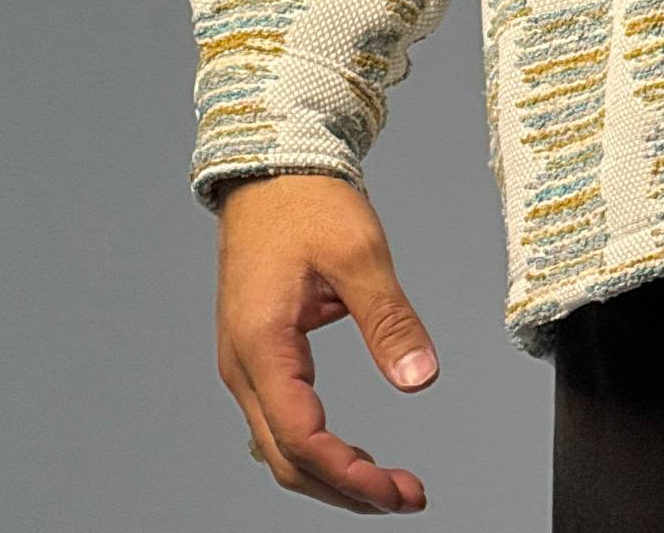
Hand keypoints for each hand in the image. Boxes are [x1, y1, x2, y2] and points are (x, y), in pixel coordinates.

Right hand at [214, 172, 436, 512]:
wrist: (272, 168)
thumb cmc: (306, 202)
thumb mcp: (359, 253)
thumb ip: (389, 320)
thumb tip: (421, 378)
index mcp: (261, 346)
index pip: (301, 439)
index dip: (349, 475)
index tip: (397, 491)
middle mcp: (242, 364)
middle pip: (285, 458)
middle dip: (345, 489)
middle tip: (404, 497)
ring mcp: (244, 361)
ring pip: (279, 446)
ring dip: (330, 474)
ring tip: (386, 483)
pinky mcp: (257, 352)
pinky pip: (279, 419)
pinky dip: (314, 447)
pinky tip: (349, 452)